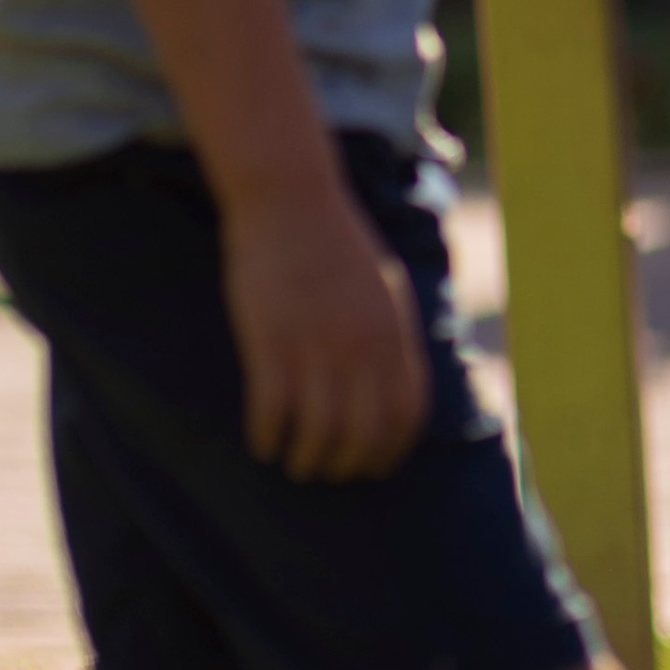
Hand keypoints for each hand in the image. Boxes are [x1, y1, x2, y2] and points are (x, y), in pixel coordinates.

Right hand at [222, 173, 431, 478]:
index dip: (390, 450)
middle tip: (327, 470)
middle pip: (362, 434)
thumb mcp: (383, 287)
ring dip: (305, 461)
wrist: (291, 198)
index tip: (372, 466)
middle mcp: (360, 345)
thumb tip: (396, 386)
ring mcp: (314, 344)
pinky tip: (263, 442)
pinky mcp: (269, 342)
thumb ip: (392, 336)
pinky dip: (268, 439)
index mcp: (392, 331)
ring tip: (295, 463)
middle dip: (345, 465)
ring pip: (317, 434)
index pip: (405, 413)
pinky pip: (271, 413)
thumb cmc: (336, 243)